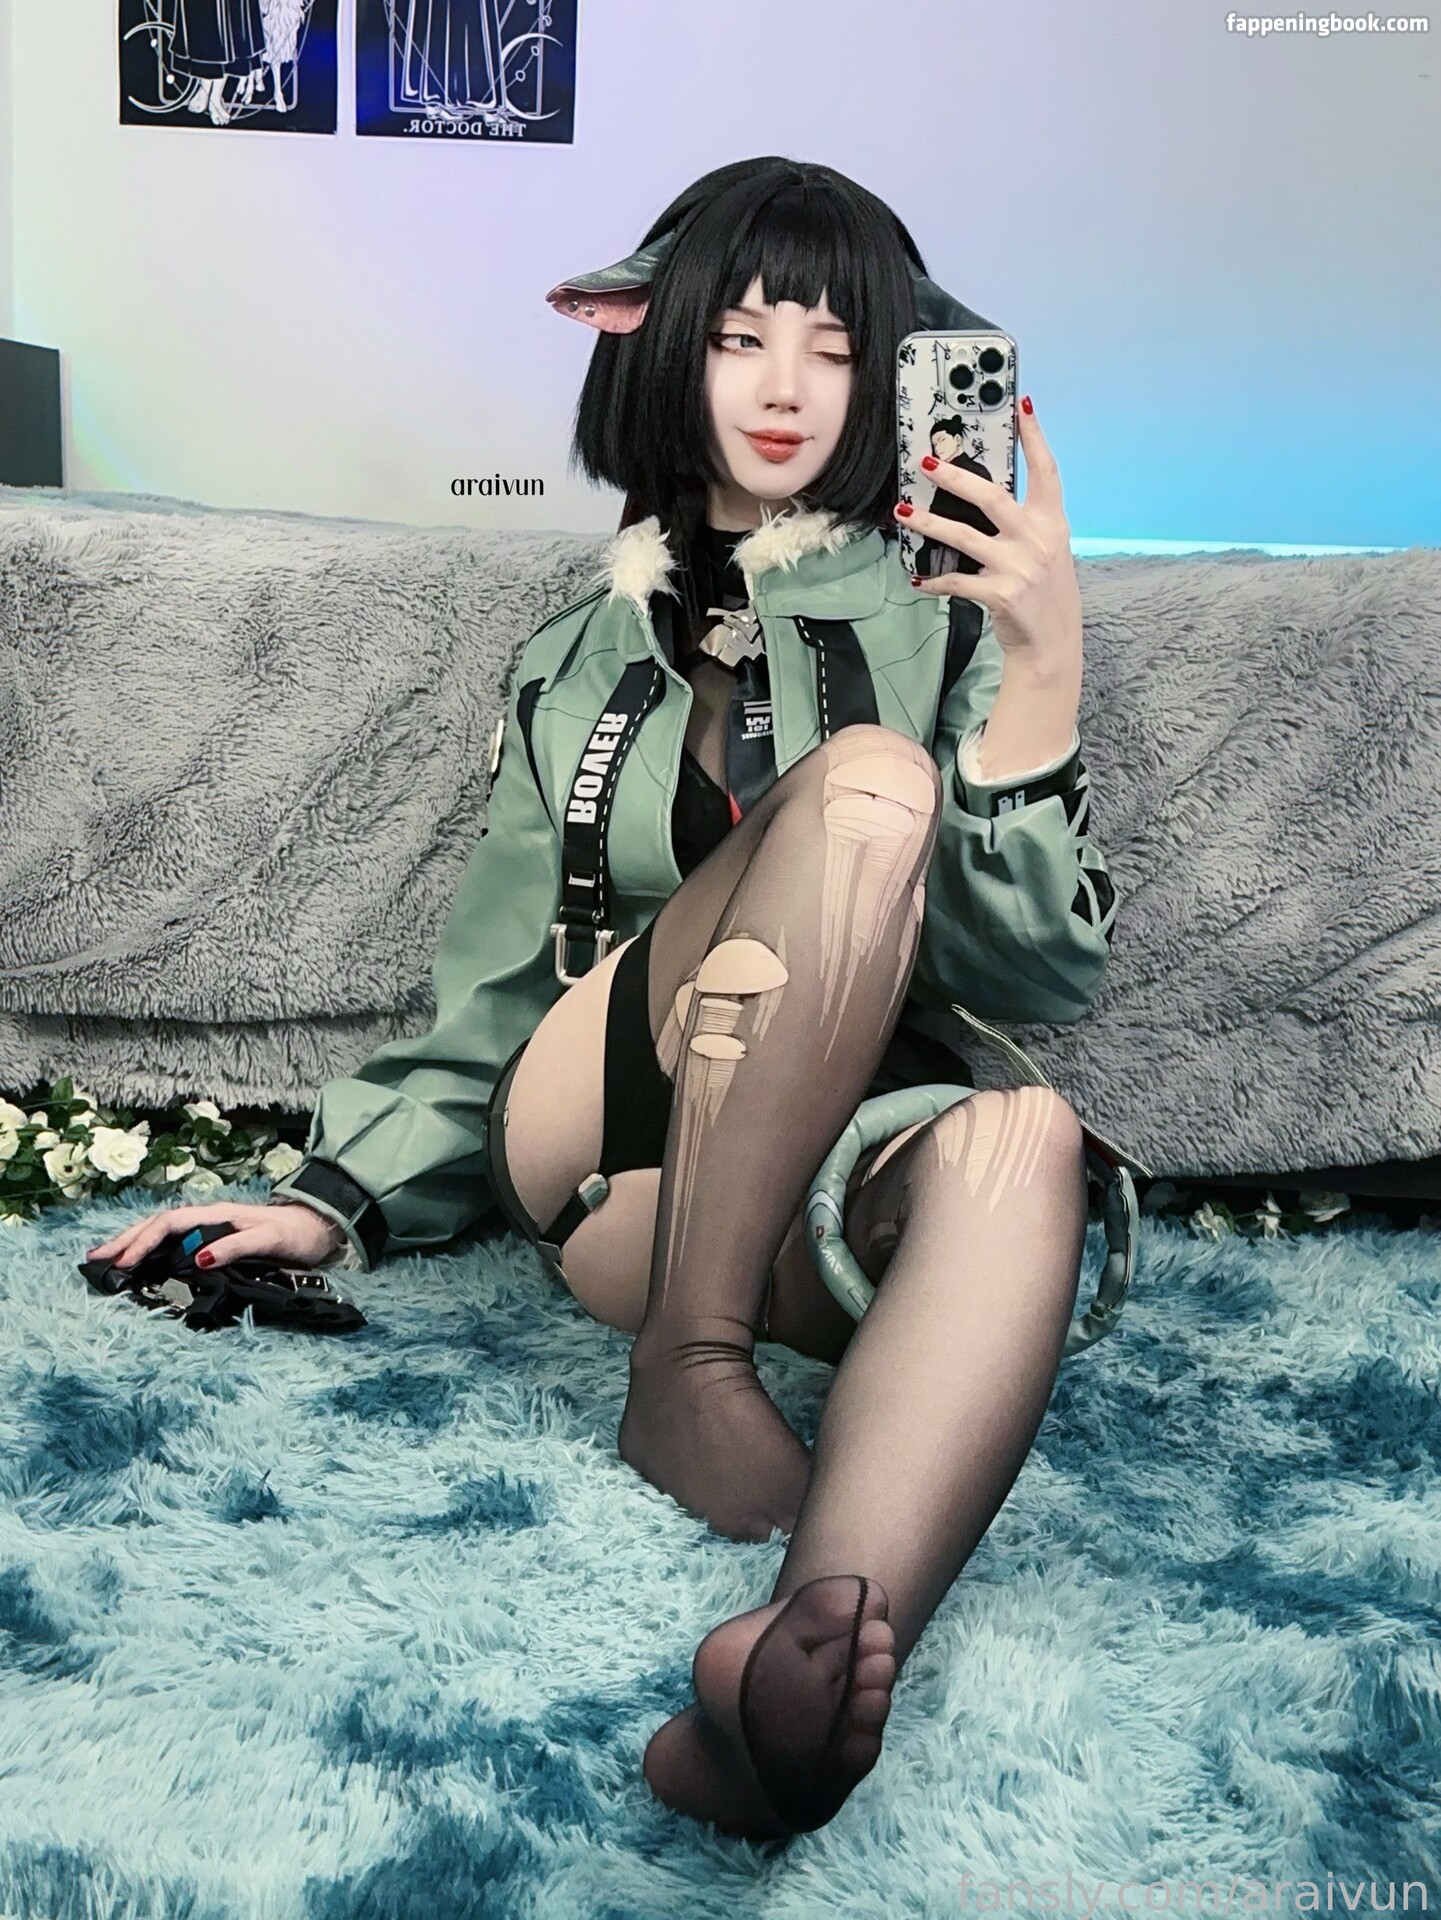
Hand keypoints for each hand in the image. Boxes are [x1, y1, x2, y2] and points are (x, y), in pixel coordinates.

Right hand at [87, 1202, 346, 1272]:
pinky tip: (140, 1259)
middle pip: (157, 1224)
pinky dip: (152, 1248)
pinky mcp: (214, 1238)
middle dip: (126, 1240)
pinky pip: (174, 1240)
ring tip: (106, 1257)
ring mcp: (210, 1226)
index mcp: (216, 1214)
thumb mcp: (270, 1240)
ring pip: (162, 1231)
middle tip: (95, 1258)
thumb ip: (236, 1247)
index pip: (169, 1224)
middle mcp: (208, 1217)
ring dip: (134, 1242)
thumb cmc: (296, 1234)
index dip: (144, 1242)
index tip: (124, 1264)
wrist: (318, 1228)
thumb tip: (197, 1259)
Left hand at [897, 396, 1082, 659]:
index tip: (1021, 405)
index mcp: (1052, 523)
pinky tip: (917, 579)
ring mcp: (1019, 567)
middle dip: (955, 477)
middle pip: (992, 497)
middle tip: (926, 462)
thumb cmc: (1045, 593)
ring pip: (965, 536)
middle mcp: (1038, 540)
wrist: (1053, 644)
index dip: (1034, 437)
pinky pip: (957, 581)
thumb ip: (1025, 523)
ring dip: (929, 523)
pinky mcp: (1001, 594)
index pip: (1046, 471)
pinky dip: (935, 580)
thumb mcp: (1047, 550)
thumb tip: (983, 497)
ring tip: (902, 513)